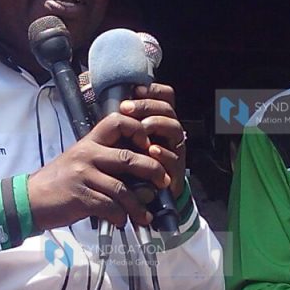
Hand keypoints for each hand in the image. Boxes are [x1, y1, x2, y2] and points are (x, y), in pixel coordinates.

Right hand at [27, 109, 169, 230]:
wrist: (30, 199)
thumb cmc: (60, 181)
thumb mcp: (80, 160)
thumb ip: (105, 160)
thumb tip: (141, 174)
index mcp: (89, 142)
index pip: (117, 122)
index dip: (138, 130)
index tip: (149, 145)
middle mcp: (87, 154)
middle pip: (129, 158)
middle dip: (153, 171)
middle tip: (164, 181)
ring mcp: (83, 175)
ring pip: (122, 188)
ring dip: (138, 205)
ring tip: (145, 215)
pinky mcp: (80, 196)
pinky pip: (109, 206)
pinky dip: (120, 216)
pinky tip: (122, 221)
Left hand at [120, 83, 186, 198]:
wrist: (144, 200)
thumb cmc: (131, 167)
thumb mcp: (127, 142)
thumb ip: (126, 124)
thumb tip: (114, 102)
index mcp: (159, 122)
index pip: (165, 97)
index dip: (153, 90)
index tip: (135, 89)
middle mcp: (169, 133)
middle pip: (167, 109)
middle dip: (146, 106)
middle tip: (126, 108)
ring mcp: (174, 150)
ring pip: (174, 128)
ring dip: (156, 124)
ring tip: (141, 127)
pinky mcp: (175, 171)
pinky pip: (174, 157)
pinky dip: (163, 153)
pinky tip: (152, 150)